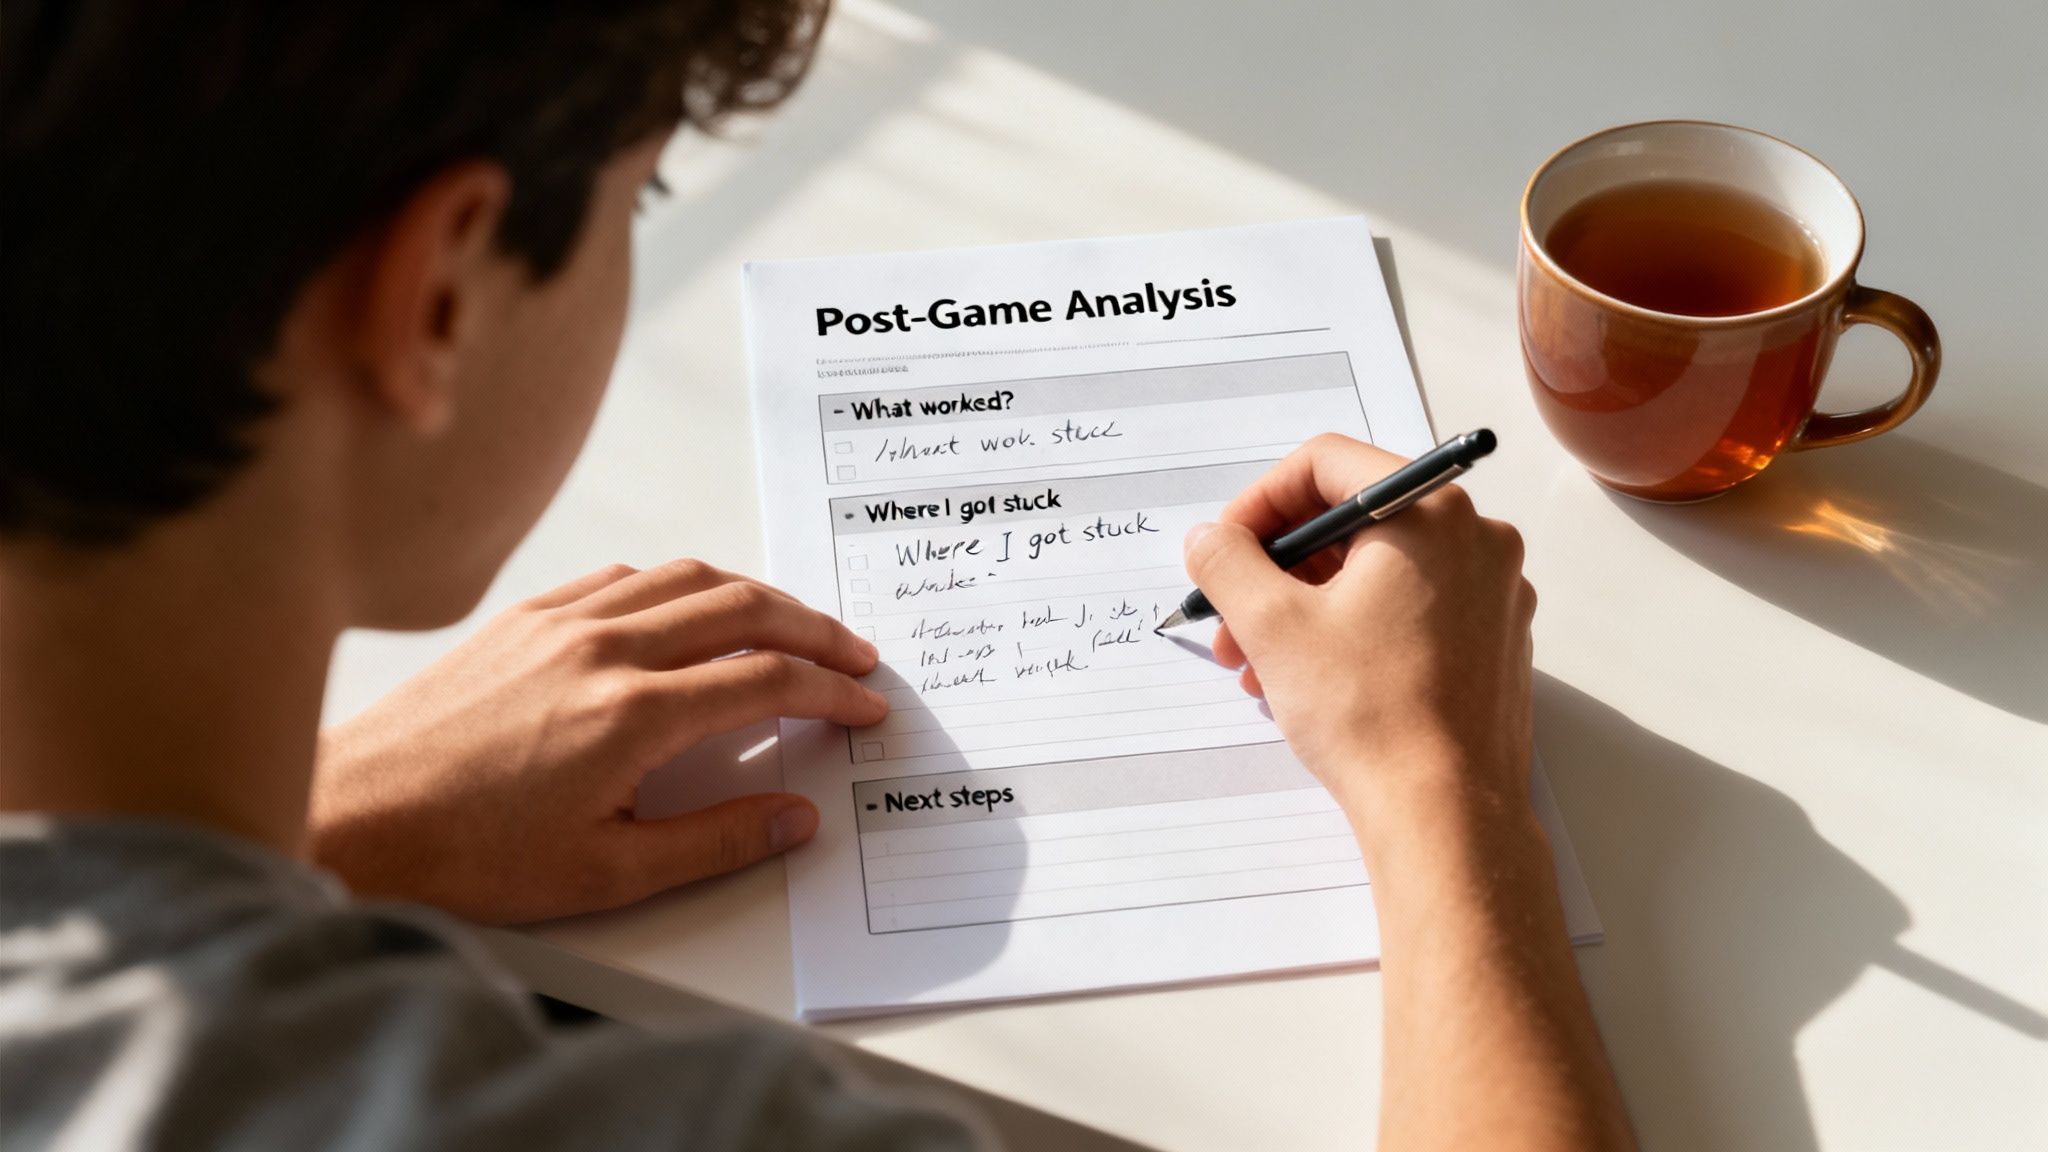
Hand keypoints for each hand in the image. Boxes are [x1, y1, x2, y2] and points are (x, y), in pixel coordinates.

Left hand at [308, 560, 887, 924]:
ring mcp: (559, 622)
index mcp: (632, 715)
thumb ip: (716, 840)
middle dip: (814, 628)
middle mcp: (603, 649)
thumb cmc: (467, 854)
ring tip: (790, 625)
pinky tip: (689, 611)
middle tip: (853, 655)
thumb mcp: (607, 874)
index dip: (831, 691)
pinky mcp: (523, 618)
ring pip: (685, 576)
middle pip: (742, 607)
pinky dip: (677, 584)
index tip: (864, 705)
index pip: (766, 680)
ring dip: (753, 593)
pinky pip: (622, 576)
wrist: (353, 818)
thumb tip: (795, 817)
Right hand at [1183, 434, 1535, 837]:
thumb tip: (1210, 540)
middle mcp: (1476, 540)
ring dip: (1306, 606)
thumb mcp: (1271, 626)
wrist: (1445, 814)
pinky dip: (1354, 630)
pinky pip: (1409, 611)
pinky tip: (1310, 682)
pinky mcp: (1493, 644)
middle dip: (1277, 569)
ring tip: (1258, 665)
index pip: (1327, 464)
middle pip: (1353, 521)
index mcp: (1431, 513)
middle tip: (1230, 617)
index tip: (1224, 549)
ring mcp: (1493, 595)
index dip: (1259, 503)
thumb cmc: (1370, 715)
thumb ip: (1227, 563)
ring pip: (1377, 572)